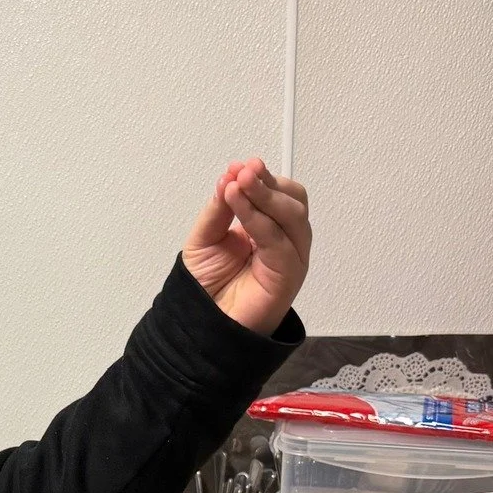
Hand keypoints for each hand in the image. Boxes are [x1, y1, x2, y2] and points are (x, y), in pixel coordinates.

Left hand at [182, 158, 310, 336]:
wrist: (199, 326)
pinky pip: (279, 241)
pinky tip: (238, 204)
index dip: (263, 178)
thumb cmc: (205, 288)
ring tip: (239, 182)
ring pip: (292, 217)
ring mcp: (290, 258)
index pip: (279, 195)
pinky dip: (259, 219)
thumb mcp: (205, 239)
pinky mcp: (288, 275)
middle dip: (268, 183)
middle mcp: (285, 242)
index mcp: (269, 230)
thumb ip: (219, 209)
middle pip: (293, 201)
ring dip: (265, 195)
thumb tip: (231, 176)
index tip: (240, 165)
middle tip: (243, 171)